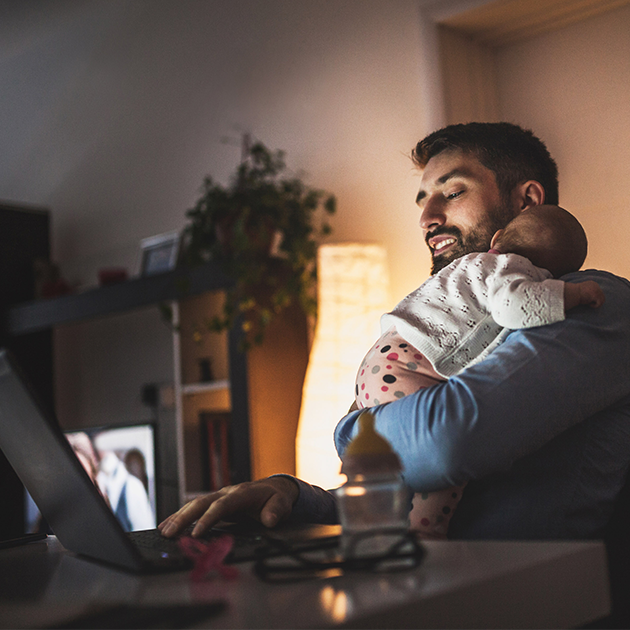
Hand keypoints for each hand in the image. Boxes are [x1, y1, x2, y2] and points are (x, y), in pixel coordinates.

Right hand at [158, 476, 299, 537]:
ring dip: (178, 517)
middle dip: (184, 518)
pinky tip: (167, 525)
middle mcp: (227, 492)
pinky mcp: (214, 503)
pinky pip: (195, 509)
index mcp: (242, 494)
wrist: (273, 488)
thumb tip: (270, 519)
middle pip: (202, 503)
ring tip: (163, 531)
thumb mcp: (282, 504)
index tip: (196, 532)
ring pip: (195, 504)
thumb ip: (276, 511)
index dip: (208, 518)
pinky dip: (180, 516)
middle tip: (169, 533)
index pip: (222, 505)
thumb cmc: (276, 498)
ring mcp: (219, 496)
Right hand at [564, 280, 604, 310]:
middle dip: (595, 300)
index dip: (593, 298)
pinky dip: (595, 306)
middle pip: (601, 295)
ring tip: (588, 304)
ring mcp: (597, 290)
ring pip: (602, 300)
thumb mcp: (583, 291)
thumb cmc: (574, 294)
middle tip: (587, 302)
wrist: (571, 293)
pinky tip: (588, 304)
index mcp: (593, 283)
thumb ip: (588, 292)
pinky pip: (600, 303)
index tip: (586, 299)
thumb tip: (593, 297)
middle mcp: (596, 285)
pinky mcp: (596, 295)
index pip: (598, 292)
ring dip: (595, 303)